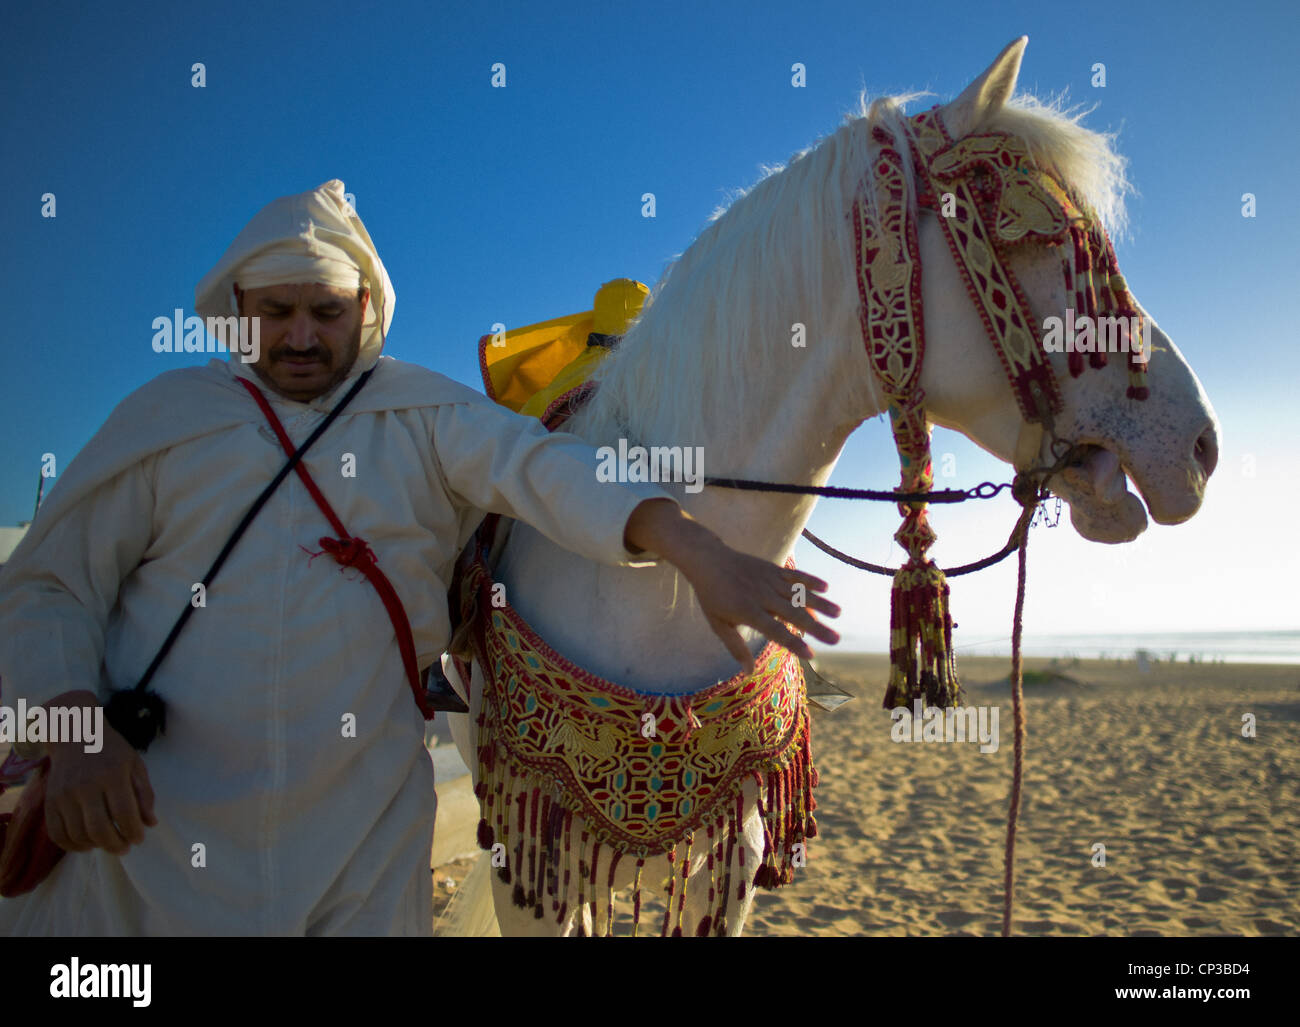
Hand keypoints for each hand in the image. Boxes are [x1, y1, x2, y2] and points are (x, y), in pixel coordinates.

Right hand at [42, 691, 157, 854]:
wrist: (75, 734)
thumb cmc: (111, 750)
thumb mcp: (135, 764)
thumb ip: (144, 794)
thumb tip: (150, 823)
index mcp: (112, 775)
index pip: (123, 813)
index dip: (133, 831)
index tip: (139, 839)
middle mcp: (85, 786)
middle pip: (98, 829)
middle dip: (115, 845)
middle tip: (125, 848)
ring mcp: (64, 795)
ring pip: (78, 834)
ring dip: (96, 846)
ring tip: (108, 844)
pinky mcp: (50, 802)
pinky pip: (56, 833)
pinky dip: (71, 845)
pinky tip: (86, 845)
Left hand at [624, 499, 840, 672]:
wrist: (708, 559)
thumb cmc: (711, 596)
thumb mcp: (718, 624)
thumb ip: (735, 647)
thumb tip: (748, 672)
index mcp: (747, 611)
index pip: (775, 630)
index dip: (793, 643)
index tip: (811, 655)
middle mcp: (762, 595)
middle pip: (793, 613)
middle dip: (816, 627)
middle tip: (836, 639)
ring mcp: (769, 580)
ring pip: (798, 593)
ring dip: (820, 603)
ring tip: (838, 614)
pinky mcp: (772, 568)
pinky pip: (794, 575)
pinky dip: (809, 580)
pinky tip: (826, 587)